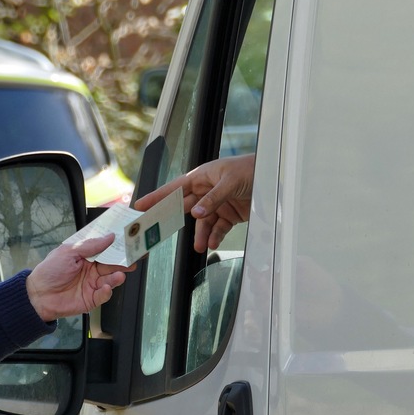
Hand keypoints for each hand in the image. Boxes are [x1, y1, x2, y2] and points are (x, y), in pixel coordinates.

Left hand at [26, 233, 135, 320]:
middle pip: (112, 264)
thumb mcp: (69, 252)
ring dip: (117, 277)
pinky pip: (103, 295)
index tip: (129, 240)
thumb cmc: (50, 270)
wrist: (38, 295)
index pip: (106, 249)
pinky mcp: (91, 299)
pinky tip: (105, 288)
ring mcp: (93, 284)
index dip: (117, 245)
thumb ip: (90, 246)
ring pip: (110, 280)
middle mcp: (92, 269)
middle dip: (124, 261)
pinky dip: (106, 292)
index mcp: (87, 256)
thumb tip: (110, 236)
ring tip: (120, 275)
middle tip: (135, 257)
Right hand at [133, 154, 253, 252]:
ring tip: (200, 246)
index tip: (141, 205)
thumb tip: (197, 213)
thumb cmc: (250, 168)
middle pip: (185, 207)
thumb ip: (213, 198)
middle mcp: (206, 191)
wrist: (272, 174)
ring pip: (202, 222)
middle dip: (174, 220)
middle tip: (159, 231)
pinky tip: (213, 243)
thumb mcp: (229, 181)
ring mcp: (217, 203)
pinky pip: (218, 228)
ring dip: (200, 234)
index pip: (174, 188)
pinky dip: (215, 236)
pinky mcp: (229, 214)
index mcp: (201, 177)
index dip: (157, 197)